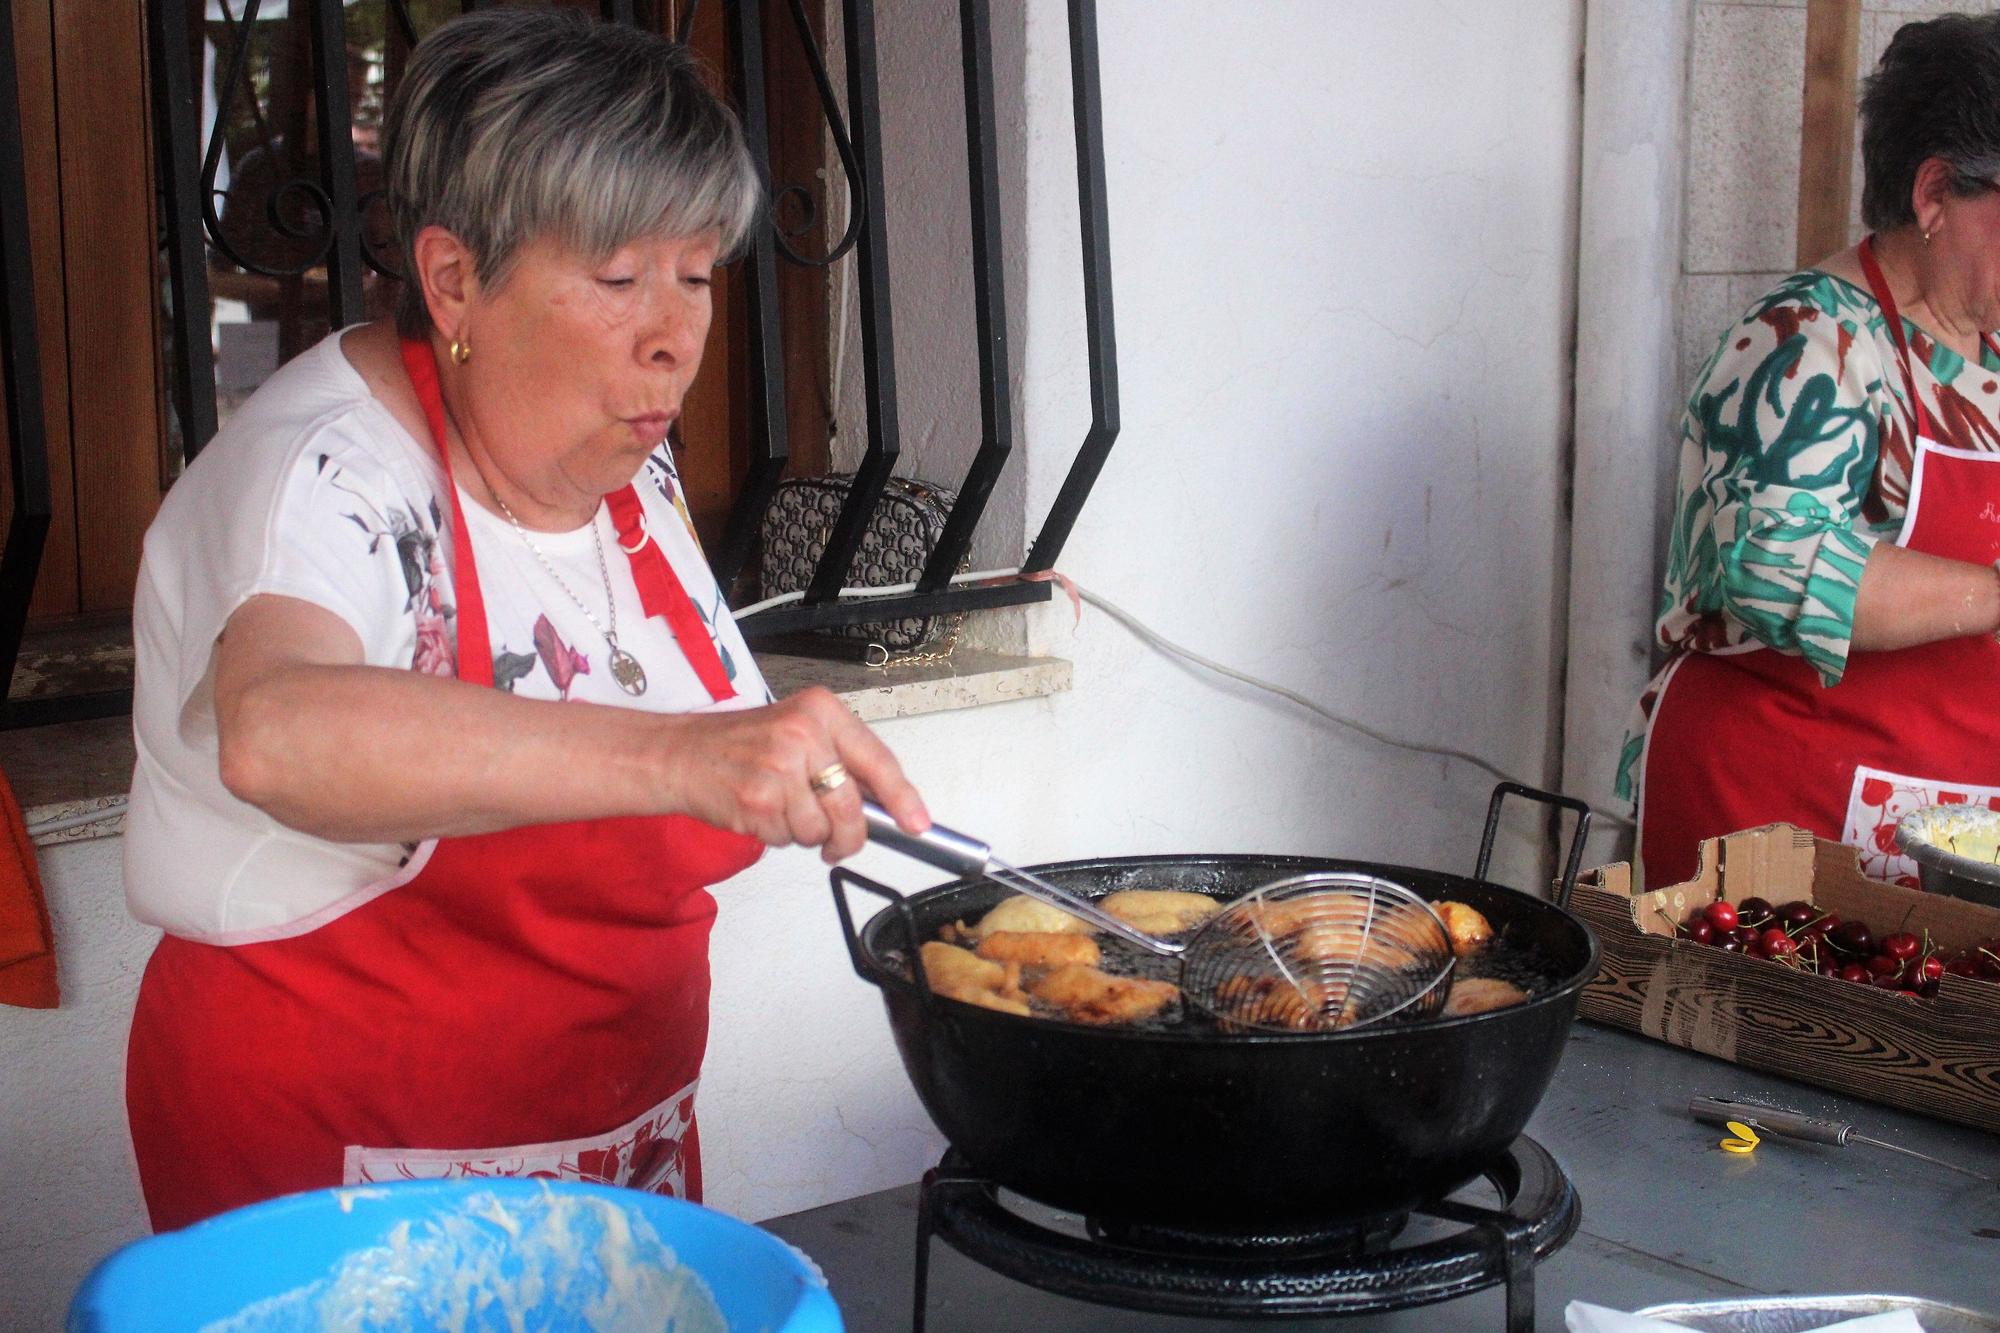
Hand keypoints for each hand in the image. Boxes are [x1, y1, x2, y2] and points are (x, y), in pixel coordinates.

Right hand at [655, 686, 927, 862]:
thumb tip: (886, 805)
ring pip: (820, 830)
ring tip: (779, 809)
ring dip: (804, 834)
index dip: (902, 797)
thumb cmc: (739, 746)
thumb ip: (839, 760)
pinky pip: (789, 839)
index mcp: (820, 710)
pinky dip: (778, 836)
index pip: (877, 758)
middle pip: (851, 807)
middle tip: (839, 845)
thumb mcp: (795, 732)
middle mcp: (803, 733)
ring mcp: (780, 766)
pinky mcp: (759, 799)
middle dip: (849, 837)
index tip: (918, 823)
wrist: (678, 754)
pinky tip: (759, 812)